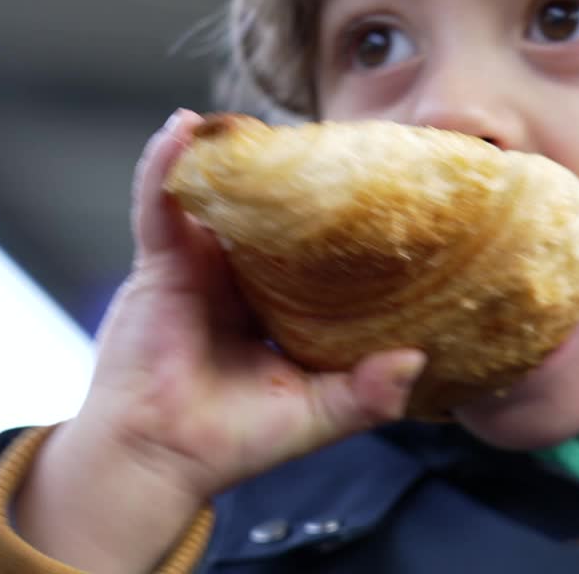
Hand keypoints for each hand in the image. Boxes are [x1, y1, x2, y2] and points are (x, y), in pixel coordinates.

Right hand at [14, 109, 424, 572]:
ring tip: (251, 122)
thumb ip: (368, 393)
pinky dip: (166, 166)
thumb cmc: (234, 439)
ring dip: (228, 157)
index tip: (374, 184)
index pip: (312, 249)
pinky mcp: (159, 264)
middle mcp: (240, 278)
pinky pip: (160, 203)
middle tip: (324, 138)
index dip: (337, 219)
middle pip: (266, 213)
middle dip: (286, 177)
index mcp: (278, 305)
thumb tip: (419, 360)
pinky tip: (183, 129)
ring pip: (215, 197)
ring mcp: (198, 265)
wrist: (159, 457)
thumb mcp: (318, 414)